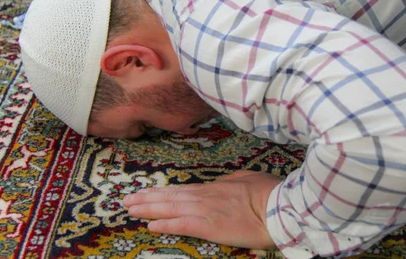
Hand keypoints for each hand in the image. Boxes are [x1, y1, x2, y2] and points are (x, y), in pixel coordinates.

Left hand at [123, 170, 281, 248]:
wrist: (278, 205)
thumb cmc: (268, 192)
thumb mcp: (247, 179)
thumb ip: (231, 182)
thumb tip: (223, 183)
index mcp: (214, 188)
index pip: (182, 191)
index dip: (161, 193)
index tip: (146, 192)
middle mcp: (205, 197)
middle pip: (170, 197)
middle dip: (147, 199)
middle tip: (127, 200)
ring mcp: (206, 210)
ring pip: (171, 208)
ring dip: (149, 209)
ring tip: (131, 209)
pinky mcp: (210, 226)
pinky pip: (182, 225)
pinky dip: (165, 224)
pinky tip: (151, 226)